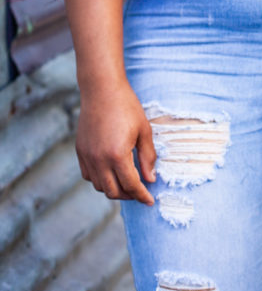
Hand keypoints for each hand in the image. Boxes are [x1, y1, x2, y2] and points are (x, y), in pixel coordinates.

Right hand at [75, 81, 155, 204]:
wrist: (102, 89)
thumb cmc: (126, 106)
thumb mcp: (144, 130)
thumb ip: (148, 157)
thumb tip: (150, 179)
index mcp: (117, 155)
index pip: (131, 185)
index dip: (142, 196)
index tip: (150, 201)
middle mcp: (99, 159)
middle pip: (113, 191)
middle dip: (129, 196)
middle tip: (140, 192)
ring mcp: (87, 156)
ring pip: (100, 186)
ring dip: (114, 189)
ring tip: (127, 183)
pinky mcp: (80, 151)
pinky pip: (89, 175)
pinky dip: (100, 180)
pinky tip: (111, 173)